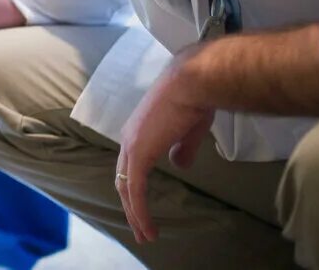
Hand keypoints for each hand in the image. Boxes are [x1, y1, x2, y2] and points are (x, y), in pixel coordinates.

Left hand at [116, 56, 213, 243]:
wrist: (192, 83)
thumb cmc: (195, 100)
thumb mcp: (189, 130)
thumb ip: (182, 149)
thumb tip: (180, 164)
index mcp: (139, 131)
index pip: (130, 165)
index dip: (134, 187)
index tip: (142, 207)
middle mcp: (129, 138)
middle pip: (123, 179)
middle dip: (131, 206)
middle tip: (140, 229)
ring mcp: (131, 145)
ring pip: (126, 187)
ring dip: (135, 213)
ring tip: (145, 234)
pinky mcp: (138, 153)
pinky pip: (134, 189)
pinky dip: (139, 210)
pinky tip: (147, 227)